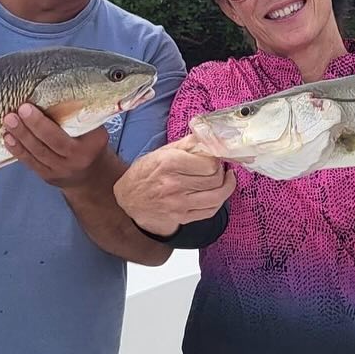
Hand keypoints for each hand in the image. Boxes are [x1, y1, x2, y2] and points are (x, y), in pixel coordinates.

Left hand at [2, 103, 109, 189]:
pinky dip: (17, 150)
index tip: (34, 106)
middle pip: (54, 141)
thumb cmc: (91, 144)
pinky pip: (30, 162)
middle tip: (22, 109)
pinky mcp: (47, 176)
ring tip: (9, 120)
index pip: (74, 130)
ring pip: (38, 152)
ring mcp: (61, 170)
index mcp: (91, 145)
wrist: (91, 175)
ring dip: (22, 135)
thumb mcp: (95, 130)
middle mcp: (76, 160)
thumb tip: (61, 89)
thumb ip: (82, 114)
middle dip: (35, 125)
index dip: (50, 121)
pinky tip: (7, 137)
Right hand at [113, 134, 236, 236]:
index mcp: (169, 163)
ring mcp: (178, 204)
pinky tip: (218, 193)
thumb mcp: (162, 152)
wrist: (128, 199)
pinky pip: (210, 211)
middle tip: (219, 167)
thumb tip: (210, 136)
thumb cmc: (145, 172)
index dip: (216, 158)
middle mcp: (174, 184)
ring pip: (216, 197)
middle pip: (215, 179)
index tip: (215, 156)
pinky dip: (219, 201)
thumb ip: (187, 143)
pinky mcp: (181, 218)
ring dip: (226, 186)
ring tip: (226, 179)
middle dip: (222, 171)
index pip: (209, 162)